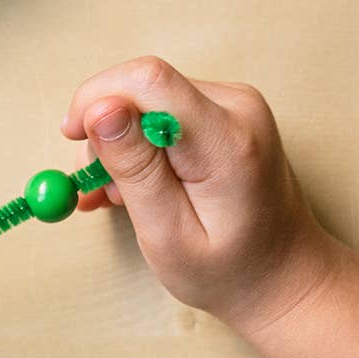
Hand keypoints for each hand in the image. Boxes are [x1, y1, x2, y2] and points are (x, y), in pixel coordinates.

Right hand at [62, 56, 335, 333]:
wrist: (286, 276)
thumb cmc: (228, 270)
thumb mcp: (168, 235)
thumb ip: (135, 169)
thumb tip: (100, 109)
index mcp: (227, 142)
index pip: (148, 81)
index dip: (97, 98)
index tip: (72, 138)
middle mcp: (237, 108)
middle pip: (143, 86)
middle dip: (105, 131)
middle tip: (96, 187)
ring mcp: (235, 105)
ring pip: (147, 99)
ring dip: (120, 144)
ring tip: (121, 198)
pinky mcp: (225, 110)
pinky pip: (162, 110)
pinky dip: (139, 145)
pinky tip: (137, 186)